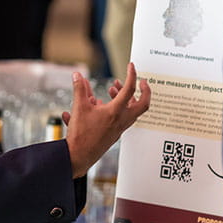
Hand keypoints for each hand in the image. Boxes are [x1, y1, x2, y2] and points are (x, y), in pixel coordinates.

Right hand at [62, 62, 150, 177]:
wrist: (79, 156)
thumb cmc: (81, 135)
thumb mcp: (79, 107)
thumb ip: (80, 89)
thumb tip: (78, 75)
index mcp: (115, 112)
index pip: (130, 89)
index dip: (131, 75)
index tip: (131, 66)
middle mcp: (121, 121)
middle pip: (143, 105)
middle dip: (144, 91)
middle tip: (141, 81)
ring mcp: (119, 128)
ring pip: (132, 112)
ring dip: (126, 99)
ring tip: (112, 89)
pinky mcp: (114, 134)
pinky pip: (120, 119)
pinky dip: (115, 109)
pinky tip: (98, 105)